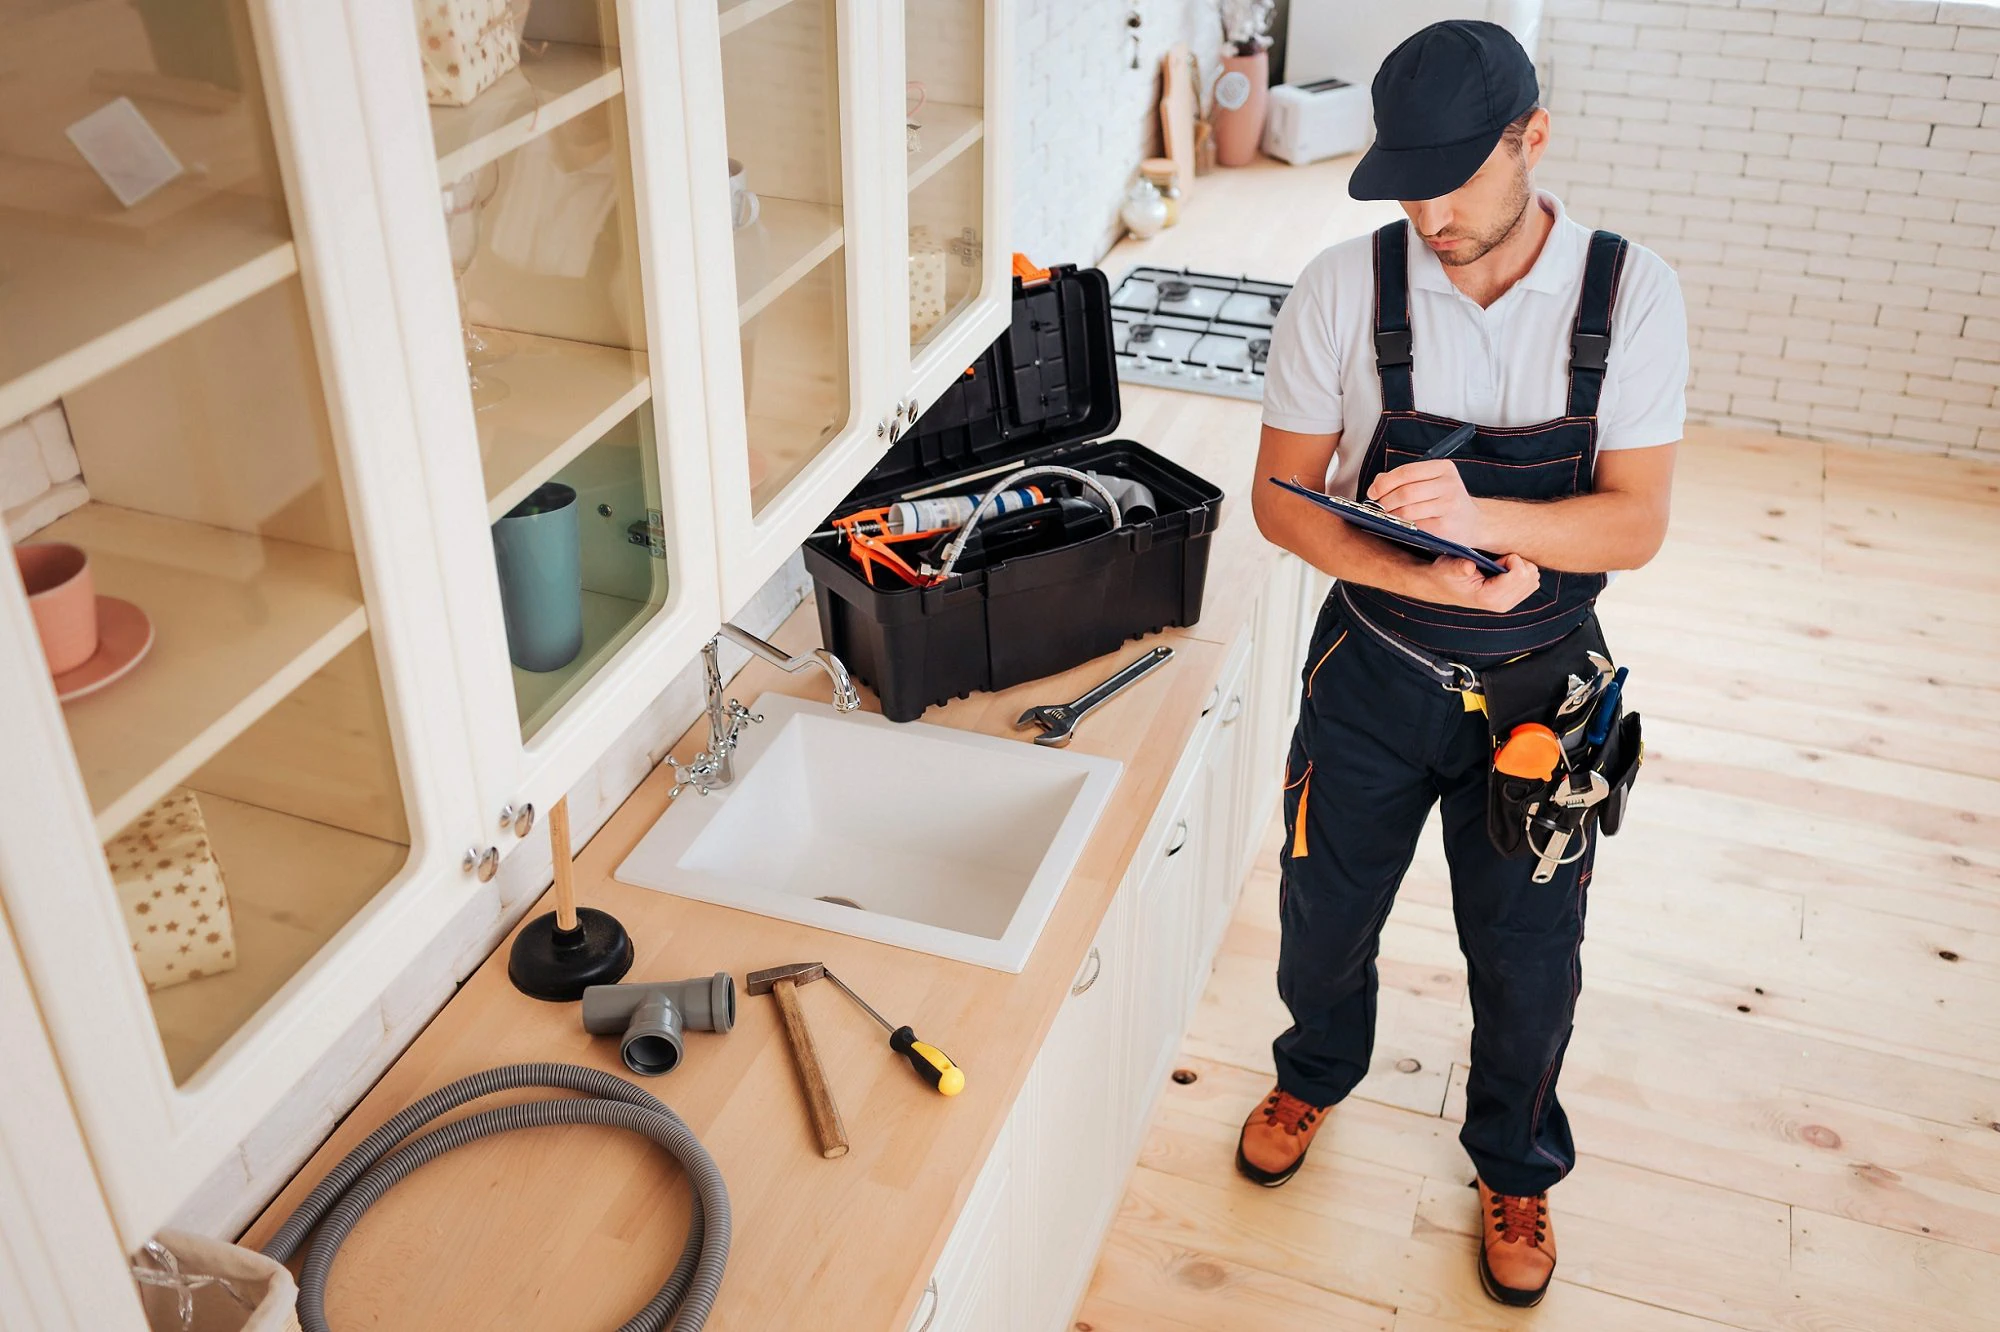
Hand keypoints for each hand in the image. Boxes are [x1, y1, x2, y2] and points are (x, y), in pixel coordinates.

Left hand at [1367, 460, 1483, 546]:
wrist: (1473, 522)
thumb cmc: (1445, 500)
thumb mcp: (1430, 482)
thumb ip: (1404, 479)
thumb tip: (1377, 483)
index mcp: (1443, 468)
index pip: (1406, 472)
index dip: (1385, 482)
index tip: (1373, 491)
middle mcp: (1449, 484)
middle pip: (1405, 492)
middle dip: (1385, 501)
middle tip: (1378, 507)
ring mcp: (1449, 505)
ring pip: (1407, 510)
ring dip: (1391, 515)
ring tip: (1387, 516)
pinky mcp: (1446, 526)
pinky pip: (1415, 526)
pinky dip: (1403, 526)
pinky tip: (1400, 526)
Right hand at [1422, 553, 1541, 611]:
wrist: (1441, 586)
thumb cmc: (1445, 573)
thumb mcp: (1447, 567)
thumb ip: (1459, 567)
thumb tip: (1469, 567)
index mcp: (1489, 597)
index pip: (1520, 574)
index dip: (1510, 559)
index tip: (1495, 560)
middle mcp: (1502, 604)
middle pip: (1531, 576)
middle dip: (1517, 563)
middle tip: (1497, 563)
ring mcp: (1508, 604)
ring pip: (1534, 579)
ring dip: (1520, 568)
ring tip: (1500, 568)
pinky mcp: (1512, 600)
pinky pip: (1532, 583)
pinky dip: (1522, 573)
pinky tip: (1505, 573)